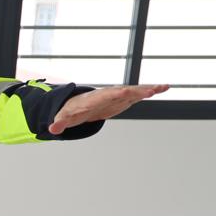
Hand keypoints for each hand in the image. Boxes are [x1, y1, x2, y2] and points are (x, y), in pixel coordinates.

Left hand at [49, 83, 168, 134]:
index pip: (106, 95)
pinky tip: (163, 88)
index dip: (116, 93)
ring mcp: (116, 96)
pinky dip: (149, 91)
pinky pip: (138, 94)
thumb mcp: (63, 118)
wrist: (77, 105)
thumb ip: (59, 123)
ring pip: (133, 91)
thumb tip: (52, 129)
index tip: (127, 91)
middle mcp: (107, 94)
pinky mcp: (123, 99)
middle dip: (136, 91)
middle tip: (151, 90)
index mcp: (94, 98)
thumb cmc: (70, 111)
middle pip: (123, 91)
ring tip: (163, 87)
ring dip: (147, 89)